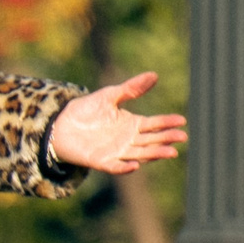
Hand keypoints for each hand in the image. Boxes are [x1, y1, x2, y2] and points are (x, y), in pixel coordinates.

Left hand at [49, 72, 186, 175]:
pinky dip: (124, 167)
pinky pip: (116, 167)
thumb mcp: (110, 96)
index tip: (182, 120)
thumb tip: (154, 75)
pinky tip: (134, 165)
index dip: (167, 122)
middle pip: (152, 140)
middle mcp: (129, 140)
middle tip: (182, 136)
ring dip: (155, 154)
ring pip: (140, 154)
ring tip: (171, 152)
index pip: (154, 124)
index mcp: (133, 125)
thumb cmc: (88, 109)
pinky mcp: (102, 162)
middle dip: (167, 139)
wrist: (61, 124)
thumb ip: (131, 88)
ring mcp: (117, 152)